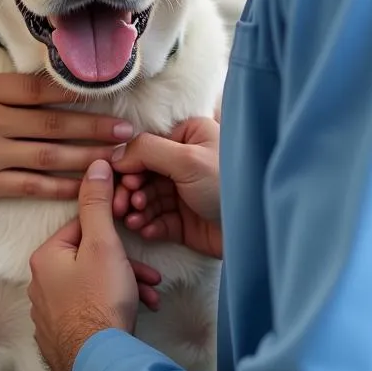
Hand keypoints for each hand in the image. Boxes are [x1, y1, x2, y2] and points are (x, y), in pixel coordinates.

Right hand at [0, 73, 132, 205]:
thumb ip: (7, 88)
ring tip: (116, 157)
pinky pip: (34, 186)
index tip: (105, 95)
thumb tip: (55, 82)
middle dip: (94, 127)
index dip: (74, 93)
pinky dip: (62, 186)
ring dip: (87, 157)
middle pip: (51, 123)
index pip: (37, 89)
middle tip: (126, 130)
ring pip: (49, 156)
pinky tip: (86, 185)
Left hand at [28, 159, 161, 370]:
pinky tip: (132, 315)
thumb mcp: (103, 243)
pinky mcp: (62, 334)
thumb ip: (98, 203)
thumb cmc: (100, 302)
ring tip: (148, 296)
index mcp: (45, 257)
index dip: (110, 230)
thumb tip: (94, 165)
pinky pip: (89, 310)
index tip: (130, 237)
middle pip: (87, 258)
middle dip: (123, 264)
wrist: (101, 362)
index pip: (79, 227)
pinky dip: (111, 308)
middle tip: (147, 275)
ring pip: (92, 285)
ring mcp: (49, 311)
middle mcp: (40, 283)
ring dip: (123, 287)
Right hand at [112, 117, 221, 258]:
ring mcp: (183, 193)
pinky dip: (148, 224)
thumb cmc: (228, 185)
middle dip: (130, 191)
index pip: (146, 146)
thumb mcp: (187, 159)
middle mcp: (184, 162)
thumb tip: (115, 154)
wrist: (257, 233)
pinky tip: (144, 229)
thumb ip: (147, 150)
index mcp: (188, 137)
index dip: (129, 164)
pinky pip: (158, 220)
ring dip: (137, 209)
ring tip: (134, 220)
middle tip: (122, 206)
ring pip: (147, 199)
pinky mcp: (184, 221)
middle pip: (143, 174)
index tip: (121, 181)